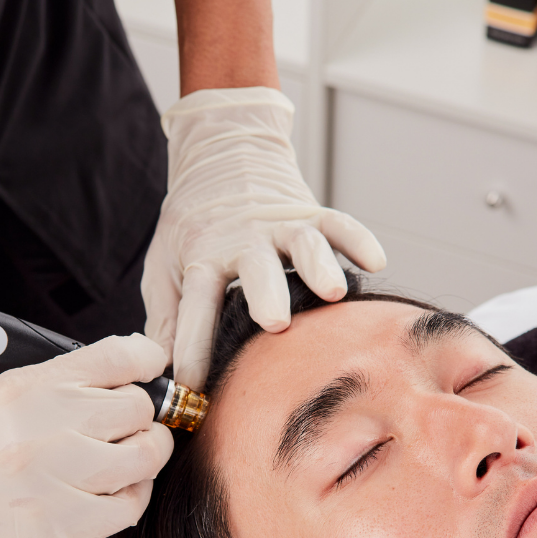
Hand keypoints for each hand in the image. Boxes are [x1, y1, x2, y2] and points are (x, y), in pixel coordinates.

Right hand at [0, 335, 174, 537]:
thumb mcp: (4, 389)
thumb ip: (66, 382)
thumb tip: (132, 378)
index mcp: (32, 385)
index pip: (122, 357)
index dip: (148, 363)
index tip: (151, 373)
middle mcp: (47, 428)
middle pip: (141, 409)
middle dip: (144, 415)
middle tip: (132, 426)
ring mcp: (55, 480)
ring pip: (145, 457)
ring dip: (145, 456)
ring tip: (126, 459)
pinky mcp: (60, 527)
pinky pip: (130, 507)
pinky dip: (132, 497)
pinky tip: (112, 492)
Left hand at [141, 87, 386, 388]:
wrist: (221, 153)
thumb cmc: (191, 223)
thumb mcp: (164, 266)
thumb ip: (165, 318)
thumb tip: (162, 372)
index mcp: (202, 257)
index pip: (195, 305)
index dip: (193, 346)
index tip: (193, 384)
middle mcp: (243, 241)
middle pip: (255, 269)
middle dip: (266, 295)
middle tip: (275, 321)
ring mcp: (280, 225)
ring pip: (302, 243)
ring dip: (318, 265)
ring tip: (333, 291)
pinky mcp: (310, 212)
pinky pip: (338, 223)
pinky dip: (356, 239)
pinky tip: (374, 261)